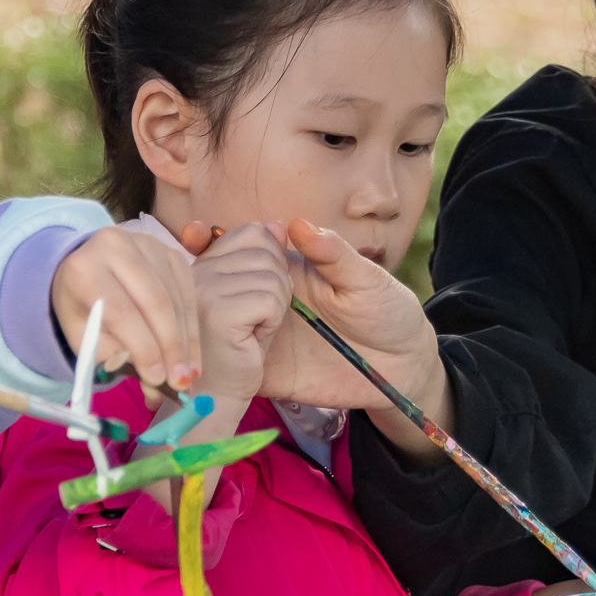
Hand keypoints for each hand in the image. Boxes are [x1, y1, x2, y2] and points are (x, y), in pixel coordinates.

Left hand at [53, 224, 201, 393]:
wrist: (87, 268)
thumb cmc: (84, 308)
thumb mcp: (83, 336)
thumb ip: (110, 356)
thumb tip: (151, 382)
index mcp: (84, 269)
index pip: (120, 311)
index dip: (142, 347)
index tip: (156, 379)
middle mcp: (116, 246)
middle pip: (155, 300)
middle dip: (171, 346)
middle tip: (180, 381)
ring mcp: (147, 244)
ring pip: (175, 297)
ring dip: (185, 340)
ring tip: (189, 373)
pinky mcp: (169, 251)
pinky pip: (188, 291)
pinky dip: (191, 325)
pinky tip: (191, 352)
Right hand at [186, 221, 289, 429]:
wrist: (217, 408)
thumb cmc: (239, 358)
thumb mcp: (257, 300)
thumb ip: (268, 257)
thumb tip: (279, 223)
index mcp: (203, 265)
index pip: (252, 233)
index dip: (270, 261)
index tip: (258, 298)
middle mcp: (197, 272)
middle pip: (264, 249)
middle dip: (277, 286)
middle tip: (256, 320)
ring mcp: (202, 290)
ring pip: (270, 275)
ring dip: (276, 308)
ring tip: (252, 332)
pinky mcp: (216, 313)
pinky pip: (268, 299)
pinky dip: (273, 322)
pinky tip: (253, 342)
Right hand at [225, 220, 449, 445]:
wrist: (400, 371)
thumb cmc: (387, 314)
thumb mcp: (365, 280)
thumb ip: (333, 254)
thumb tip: (295, 224)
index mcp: (283, 269)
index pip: (232, 246)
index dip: (207, 240)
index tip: (196, 234)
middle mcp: (262, 297)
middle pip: (217, 275)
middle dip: (231, 274)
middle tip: (283, 294)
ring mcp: (259, 334)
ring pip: (216, 314)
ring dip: (235, 312)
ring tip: (276, 324)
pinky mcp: (263, 370)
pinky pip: (231, 358)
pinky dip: (232, 350)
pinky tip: (252, 353)